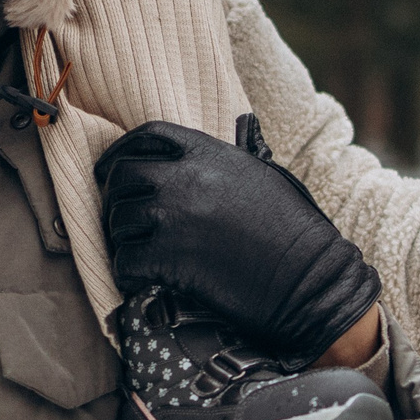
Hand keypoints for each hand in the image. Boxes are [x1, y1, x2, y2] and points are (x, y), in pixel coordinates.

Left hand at [96, 118, 379, 365]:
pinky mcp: (170, 258)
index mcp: (210, 152)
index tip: (108, 171)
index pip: (146, 137)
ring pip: (118, 221)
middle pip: (122, 176)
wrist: (310, 280)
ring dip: (122, 240)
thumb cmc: (297, 233)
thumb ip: (228, 162)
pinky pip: (124, 262)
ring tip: (140, 255)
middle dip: (115, 199)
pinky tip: (144, 281)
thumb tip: (212, 152)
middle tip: (122, 222)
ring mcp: (175, 217)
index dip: (120, 153)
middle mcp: (186, 177)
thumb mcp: (264, 177)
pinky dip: (128, 274)